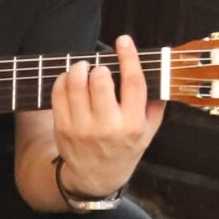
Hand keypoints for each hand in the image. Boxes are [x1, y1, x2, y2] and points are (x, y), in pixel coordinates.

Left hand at [51, 33, 165, 198]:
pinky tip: (70, 78)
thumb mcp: (149, 132)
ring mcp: (82, 127)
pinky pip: (58, 94)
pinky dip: (63, 79)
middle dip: (100, 66)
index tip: (123, 41)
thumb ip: (155, 105)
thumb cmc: (124, 149)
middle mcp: (107, 126)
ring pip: (76, 85)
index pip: (133, 83)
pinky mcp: (63, 127)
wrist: (96, 177)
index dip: (128, 57)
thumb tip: (160, 73)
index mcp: (132, 124)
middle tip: (100, 66)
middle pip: (100, 81)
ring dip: (79, 68)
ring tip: (84, 68)